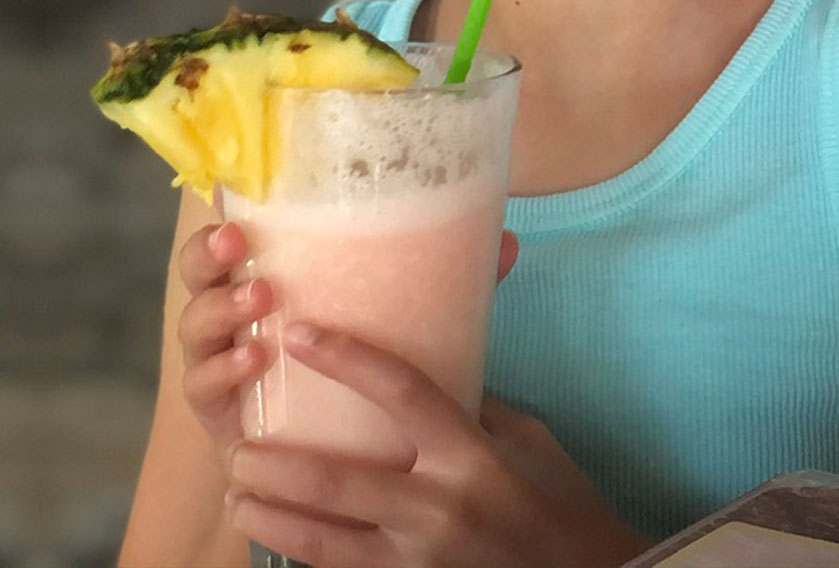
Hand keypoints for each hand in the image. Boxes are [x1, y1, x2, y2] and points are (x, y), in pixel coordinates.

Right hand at [179, 224, 520, 463]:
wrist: (340, 460)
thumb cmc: (361, 373)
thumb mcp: (397, 320)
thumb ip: (445, 282)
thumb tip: (505, 242)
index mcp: (270, 281)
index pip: (235, 240)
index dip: (225, 216)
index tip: (241, 201)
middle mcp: (235, 319)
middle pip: (199, 278)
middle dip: (209, 257)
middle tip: (238, 244)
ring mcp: (221, 367)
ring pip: (195, 332)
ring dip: (221, 310)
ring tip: (259, 298)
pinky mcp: (223, 418)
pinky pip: (206, 391)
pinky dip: (223, 371)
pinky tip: (253, 360)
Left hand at [223, 321, 633, 567]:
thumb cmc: (559, 500)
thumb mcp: (527, 442)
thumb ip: (473, 413)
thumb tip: (430, 376)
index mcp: (473, 454)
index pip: (402, 392)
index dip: (346, 360)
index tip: (299, 334)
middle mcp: (440, 504)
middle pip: (336, 480)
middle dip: (274, 465)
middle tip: (238, 446)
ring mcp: (419, 556)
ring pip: (321, 540)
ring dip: (269, 518)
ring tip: (237, 497)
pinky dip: (303, 554)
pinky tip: (277, 538)